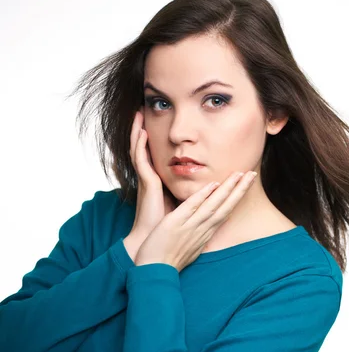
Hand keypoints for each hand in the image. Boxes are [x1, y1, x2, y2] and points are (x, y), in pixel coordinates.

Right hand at [123, 109, 177, 260]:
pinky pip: (140, 159)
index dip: (158, 139)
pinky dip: (139, 143)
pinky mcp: (146, 183)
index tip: (159, 124)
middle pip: (148, 147)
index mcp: (161, 183)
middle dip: (145, 129)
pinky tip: (140, 129)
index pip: (159, 155)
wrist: (156, 243)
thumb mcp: (183, 205)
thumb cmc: (169, 227)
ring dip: (138, 130)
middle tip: (142, 109)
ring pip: (141, 149)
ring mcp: (148, 180)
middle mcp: (153, 178)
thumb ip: (190, 195)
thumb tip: (207, 186)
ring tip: (137, 111)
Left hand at [135, 170, 257, 271]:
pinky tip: (213, 185)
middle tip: (252, 174)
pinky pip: (191, 207)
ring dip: (227, 189)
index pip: (224, 213)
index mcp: (204, 235)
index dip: (235, 199)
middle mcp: (201, 231)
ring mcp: (190, 227)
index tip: (245, 186)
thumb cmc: (166, 262)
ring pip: (213, 206)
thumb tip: (204, 231)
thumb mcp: (188, 250)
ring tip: (239, 174)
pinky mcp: (175, 224)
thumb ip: (196, 237)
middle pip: (225, 208)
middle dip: (240, 190)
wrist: (153, 273)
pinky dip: (202, 196)